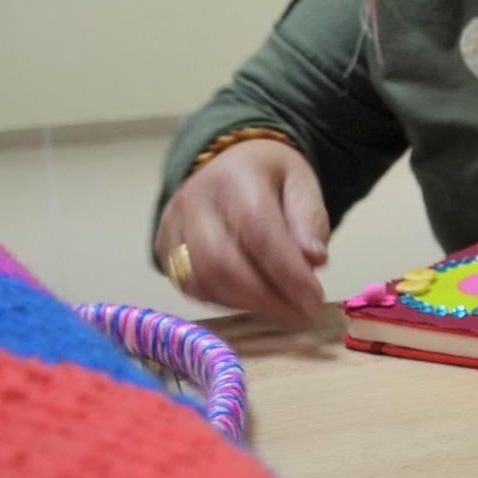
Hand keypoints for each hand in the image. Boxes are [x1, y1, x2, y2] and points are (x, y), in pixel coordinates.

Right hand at [155, 139, 329, 324]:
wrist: (229, 165)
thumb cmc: (270, 178)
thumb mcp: (302, 184)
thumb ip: (309, 220)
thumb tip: (314, 260)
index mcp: (234, 176)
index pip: (257, 229)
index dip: (285, 270)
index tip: (313, 298)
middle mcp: (193, 201)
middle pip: (219, 262)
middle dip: (263, 297)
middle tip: (300, 312)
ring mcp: (171, 227)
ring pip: (201, 281)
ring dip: (245, 304)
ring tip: (282, 308)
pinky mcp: (163, 250)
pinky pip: (191, 288)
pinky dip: (226, 301)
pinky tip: (254, 300)